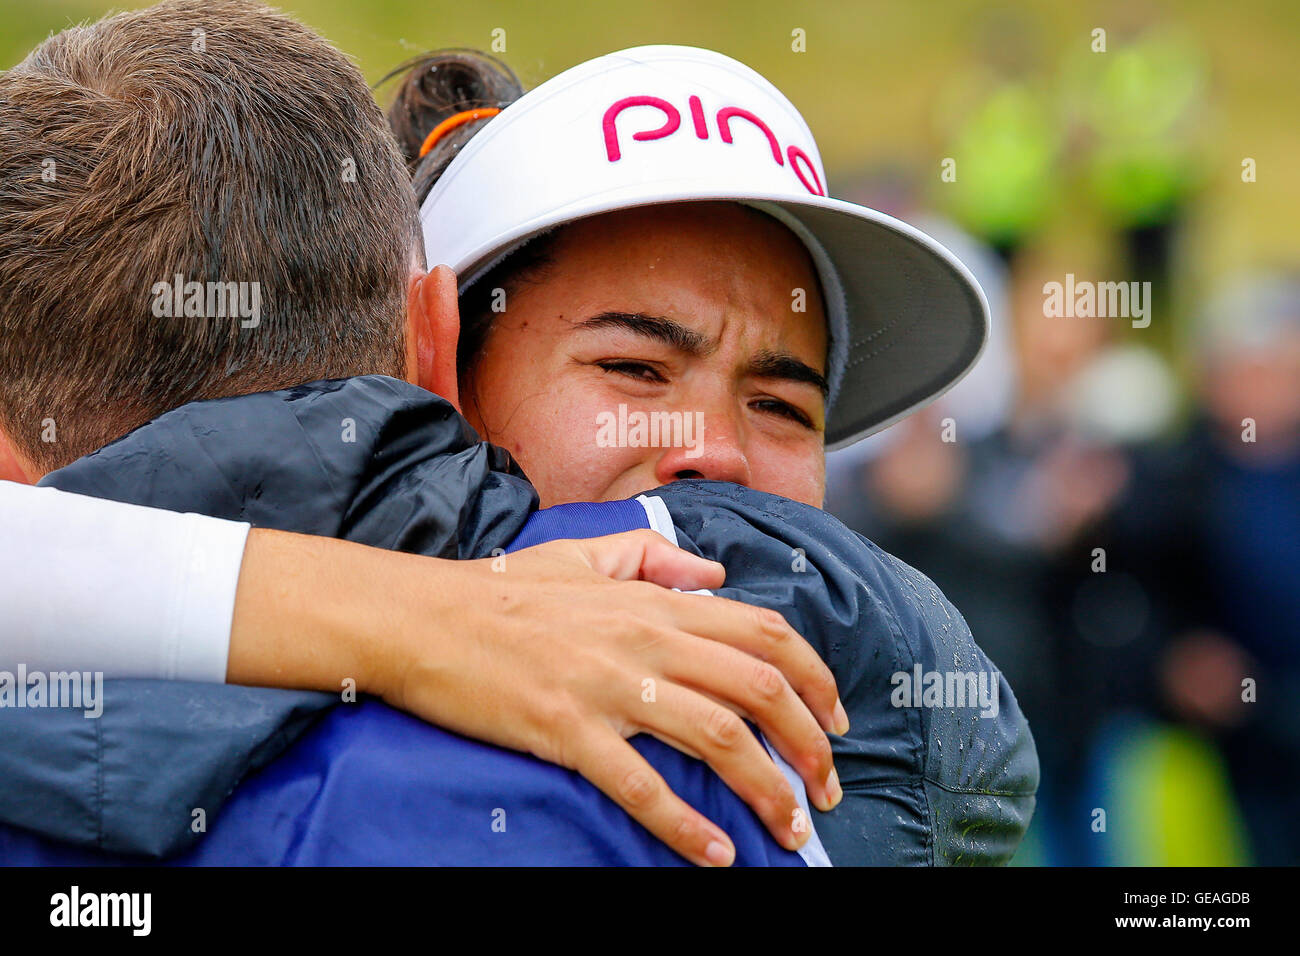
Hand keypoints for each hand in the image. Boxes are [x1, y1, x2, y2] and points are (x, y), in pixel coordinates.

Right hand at [374, 530, 847, 865]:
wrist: (422, 618)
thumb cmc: (501, 588)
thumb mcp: (584, 556)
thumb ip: (654, 561)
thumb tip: (713, 577)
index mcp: (655, 601)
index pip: (765, 634)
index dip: (816, 678)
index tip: (835, 719)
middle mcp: (645, 640)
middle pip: (759, 690)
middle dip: (810, 745)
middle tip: (828, 790)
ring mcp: (608, 686)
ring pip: (717, 738)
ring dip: (768, 790)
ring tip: (790, 830)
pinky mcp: (567, 730)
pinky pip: (641, 784)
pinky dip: (686, 824)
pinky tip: (716, 854)